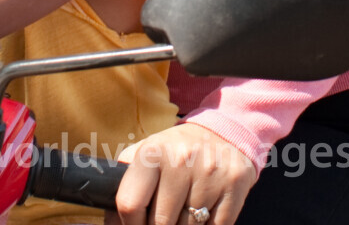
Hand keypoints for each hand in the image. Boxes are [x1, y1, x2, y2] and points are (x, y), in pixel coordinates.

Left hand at [110, 122, 256, 224]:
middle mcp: (181, 160)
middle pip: (160, 223)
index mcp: (153, 152)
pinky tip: (204, 213)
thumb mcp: (147, 154)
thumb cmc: (177, 151)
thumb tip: (113, 223)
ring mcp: (210, 173)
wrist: (225, 132)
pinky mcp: (235, 184)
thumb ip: (126, 184)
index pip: (130, 205)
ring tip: (184, 212)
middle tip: (163, 219)